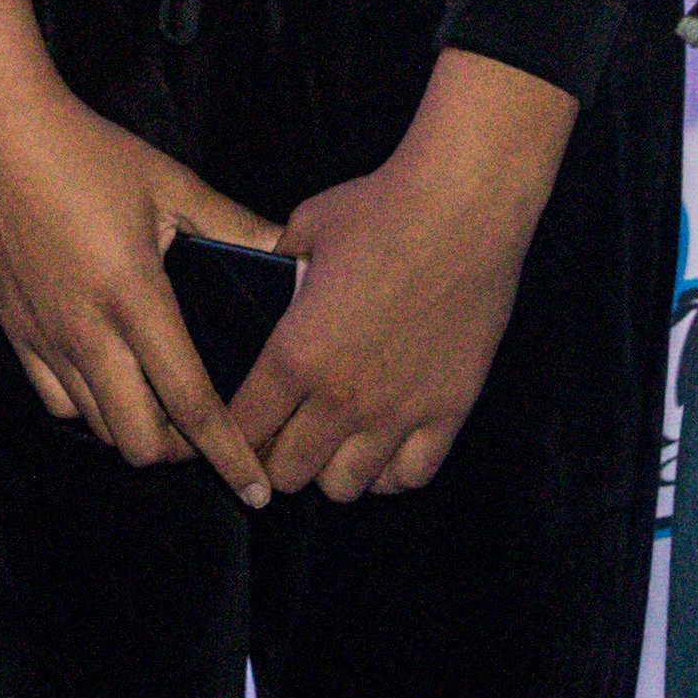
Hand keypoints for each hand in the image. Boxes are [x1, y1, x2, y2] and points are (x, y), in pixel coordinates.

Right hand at [0, 0, 285, 502]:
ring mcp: (44, 336)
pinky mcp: (14, 330)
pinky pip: (57, 401)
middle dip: (184, 451)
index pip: (190, 402)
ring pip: (99, 427)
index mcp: (134, 297)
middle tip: (208, 429)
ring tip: (164, 407)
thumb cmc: (90, 153)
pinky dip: (91, 407)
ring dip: (138, 429)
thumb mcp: (171, 183)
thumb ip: (234, 226)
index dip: (229, 453)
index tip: (257, 490)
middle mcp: (86, 331)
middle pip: (141, 440)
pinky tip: (111, 381)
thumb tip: (293, 256)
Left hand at [228, 51, 575, 497]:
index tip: (238, 427)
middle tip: (282, 435)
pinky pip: (409, 477)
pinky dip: (388, 471)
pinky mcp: (448, 412)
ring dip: (330, 469)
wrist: (464, 210)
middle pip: (289, 472)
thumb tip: (268, 274)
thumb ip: (277, 265)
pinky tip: (382, 446)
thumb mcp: (304, 230)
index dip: (234, 433)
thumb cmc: (379, 210)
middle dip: (275, 458)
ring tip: (331, 442)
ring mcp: (398, 412)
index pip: (244, 428)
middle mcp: (342, 397)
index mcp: (295, 354)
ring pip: (345, 487)